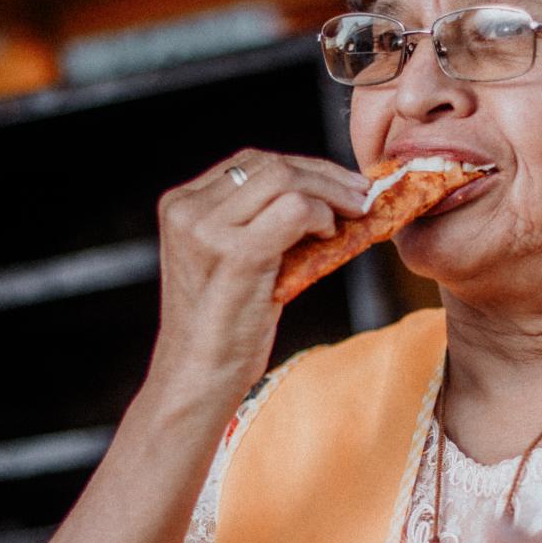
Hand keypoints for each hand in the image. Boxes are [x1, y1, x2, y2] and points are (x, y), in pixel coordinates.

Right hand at [149, 152, 366, 398]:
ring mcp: (208, 231)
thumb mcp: (227, 262)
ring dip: (330, 192)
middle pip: (269, 165)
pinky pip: (294, 210)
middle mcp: (187, 210)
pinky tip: (330, 235)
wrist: (197, 379)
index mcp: (180, 206)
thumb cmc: (221, 329)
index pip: (250, 163)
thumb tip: (321, 197)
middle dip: (324, 174)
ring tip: (353, 213)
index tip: (339, 184)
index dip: (302, 169)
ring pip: (284, 179)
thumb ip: (254, 223)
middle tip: (361, 193)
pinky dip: (322, 216)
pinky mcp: (236, 254)